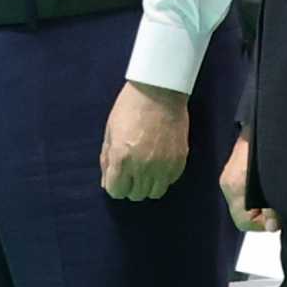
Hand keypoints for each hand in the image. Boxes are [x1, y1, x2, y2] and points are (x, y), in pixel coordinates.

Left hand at [100, 79, 190, 202]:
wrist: (160, 91)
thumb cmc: (130, 107)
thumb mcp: (110, 132)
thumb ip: (107, 160)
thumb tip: (107, 182)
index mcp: (122, 158)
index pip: (117, 191)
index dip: (115, 185)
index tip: (118, 176)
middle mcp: (143, 166)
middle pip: (136, 194)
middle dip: (131, 185)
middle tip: (132, 170)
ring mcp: (164, 165)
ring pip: (154, 192)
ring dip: (148, 184)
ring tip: (146, 169)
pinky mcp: (179, 161)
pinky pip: (170, 181)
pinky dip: (163, 177)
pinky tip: (159, 162)